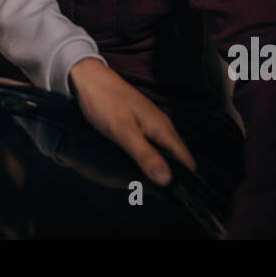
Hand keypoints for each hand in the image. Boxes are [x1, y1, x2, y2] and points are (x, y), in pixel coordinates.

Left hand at [68, 58, 195, 186]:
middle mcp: (162, 126)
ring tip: (150, 188)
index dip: (187, 180)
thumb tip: (167, 180)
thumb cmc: (104, 102)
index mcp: (163, 128)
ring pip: (165, 152)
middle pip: (178, 158)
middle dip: (173, 177)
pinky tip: (141, 168)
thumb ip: (145, 155)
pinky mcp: (141, 124)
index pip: (187, 160)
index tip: (180, 199)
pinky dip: (151, 158)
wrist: (88, 77)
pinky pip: (154, 146)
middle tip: (160, 197)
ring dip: (161, 168)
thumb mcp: (123, 132)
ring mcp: (152, 124)